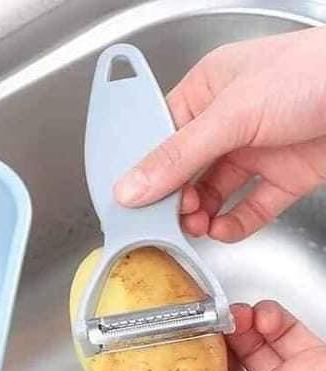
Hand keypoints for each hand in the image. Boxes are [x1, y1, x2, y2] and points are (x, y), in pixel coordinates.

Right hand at [115, 28, 325, 241]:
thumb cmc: (316, 73)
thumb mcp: (232, 113)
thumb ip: (178, 156)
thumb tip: (131, 188)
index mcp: (207, 91)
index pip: (160, 137)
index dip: (144, 170)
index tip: (132, 201)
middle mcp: (228, 122)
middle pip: (185, 171)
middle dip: (173, 198)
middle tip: (166, 219)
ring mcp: (257, 150)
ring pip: (214, 193)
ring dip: (201, 215)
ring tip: (195, 226)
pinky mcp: (284, 176)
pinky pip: (250, 208)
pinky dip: (235, 224)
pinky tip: (223, 230)